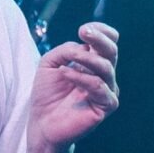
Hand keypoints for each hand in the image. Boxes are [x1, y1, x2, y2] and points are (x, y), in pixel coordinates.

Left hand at [29, 23, 119, 150]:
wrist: (42, 124)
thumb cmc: (47, 94)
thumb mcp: (50, 64)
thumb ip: (65, 50)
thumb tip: (82, 45)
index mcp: (94, 63)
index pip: (109, 42)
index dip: (102, 32)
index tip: (84, 29)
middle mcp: (104, 75)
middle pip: (111, 51)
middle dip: (98, 38)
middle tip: (83, 31)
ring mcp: (107, 90)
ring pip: (106, 67)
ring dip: (86, 59)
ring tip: (66, 60)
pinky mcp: (106, 106)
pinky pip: (99, 86)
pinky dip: (81, 77)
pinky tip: (64, 74)